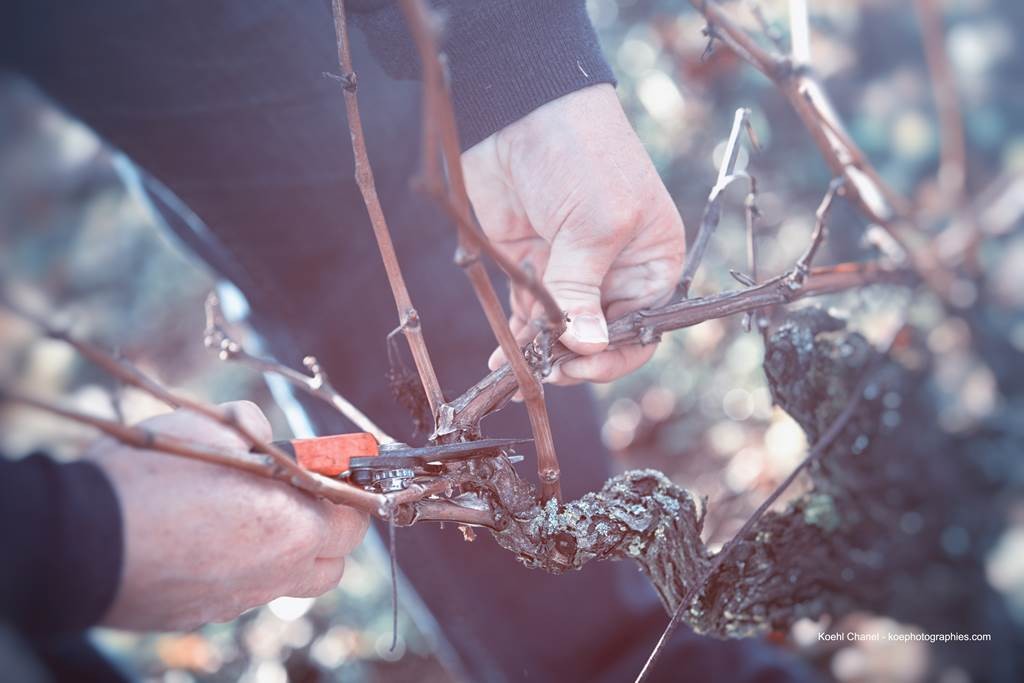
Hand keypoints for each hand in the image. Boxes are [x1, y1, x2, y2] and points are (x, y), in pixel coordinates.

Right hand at [86, 401, 367, 630]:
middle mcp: (277, 571)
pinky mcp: (204, 613)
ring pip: (291, 581)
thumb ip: (249, 424)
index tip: (336, 472)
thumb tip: (260, 429)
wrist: (81, 541)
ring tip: (256, 517)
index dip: (349, 490)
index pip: (356, 516)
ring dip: (291, 551)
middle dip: (329, 526)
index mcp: (293, 526)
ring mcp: (240, 599)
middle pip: (334, 559)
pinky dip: (244, 567)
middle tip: (302, 494)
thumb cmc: (150, 479)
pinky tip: (211, 539)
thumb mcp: (207, 426)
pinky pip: (245, 592)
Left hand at [463, 84, 684, 382]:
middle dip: (573, 360)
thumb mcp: (594, 225)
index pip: (642, 330)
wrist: (521, 111)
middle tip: (544, 372)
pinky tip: (505, 356)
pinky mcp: (533, 266)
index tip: (580, 366)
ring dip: (542, 355)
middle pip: (599, 338)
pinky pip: (530, 315)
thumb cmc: (582, 155)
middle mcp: (615, 272)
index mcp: (651, 263)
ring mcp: (572, 270)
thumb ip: (583, 291)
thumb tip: (587, 349)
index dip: (613, 355)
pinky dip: (519, 337)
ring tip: (518, 374)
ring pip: (562, 332)